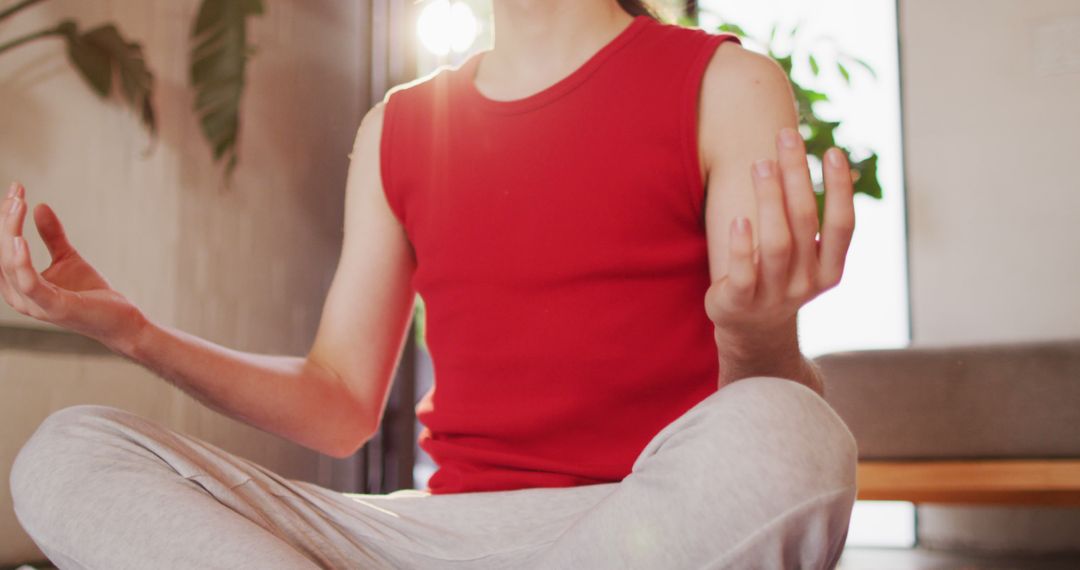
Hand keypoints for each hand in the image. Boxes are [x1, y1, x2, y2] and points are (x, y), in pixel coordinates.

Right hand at [1, 182, 145, 351]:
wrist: (119, 320)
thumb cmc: (90, 293)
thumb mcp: (67, 257)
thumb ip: (51, 236)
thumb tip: (38, 206)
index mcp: (17, 285)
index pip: (0, 249)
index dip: (4, 219)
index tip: (16, 190)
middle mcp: (18, 296)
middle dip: (5, 220)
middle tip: (16, 192)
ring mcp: (33, 304)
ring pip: (8, 264)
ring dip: (9, 231)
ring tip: (18, 204)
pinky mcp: (53, 306)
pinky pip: (29, 282)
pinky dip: (21, 261)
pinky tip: (20, 240)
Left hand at [704, 127, 855, 336]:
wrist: (752, 331)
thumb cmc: (779, 277)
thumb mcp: (804, 255)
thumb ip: (810, 218)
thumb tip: (816, 158)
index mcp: (829, 269)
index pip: (842, 224)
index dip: (839, 188)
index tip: (831, 150)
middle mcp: (806, 283)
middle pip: (804, 222)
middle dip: (797, 175)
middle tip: (785, 137)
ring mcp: (773, 295)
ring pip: (776, 243)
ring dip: (770, 199)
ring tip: (761, 163)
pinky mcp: (739, 302)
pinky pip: (744, 272)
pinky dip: (743, 245)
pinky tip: (740, 218)